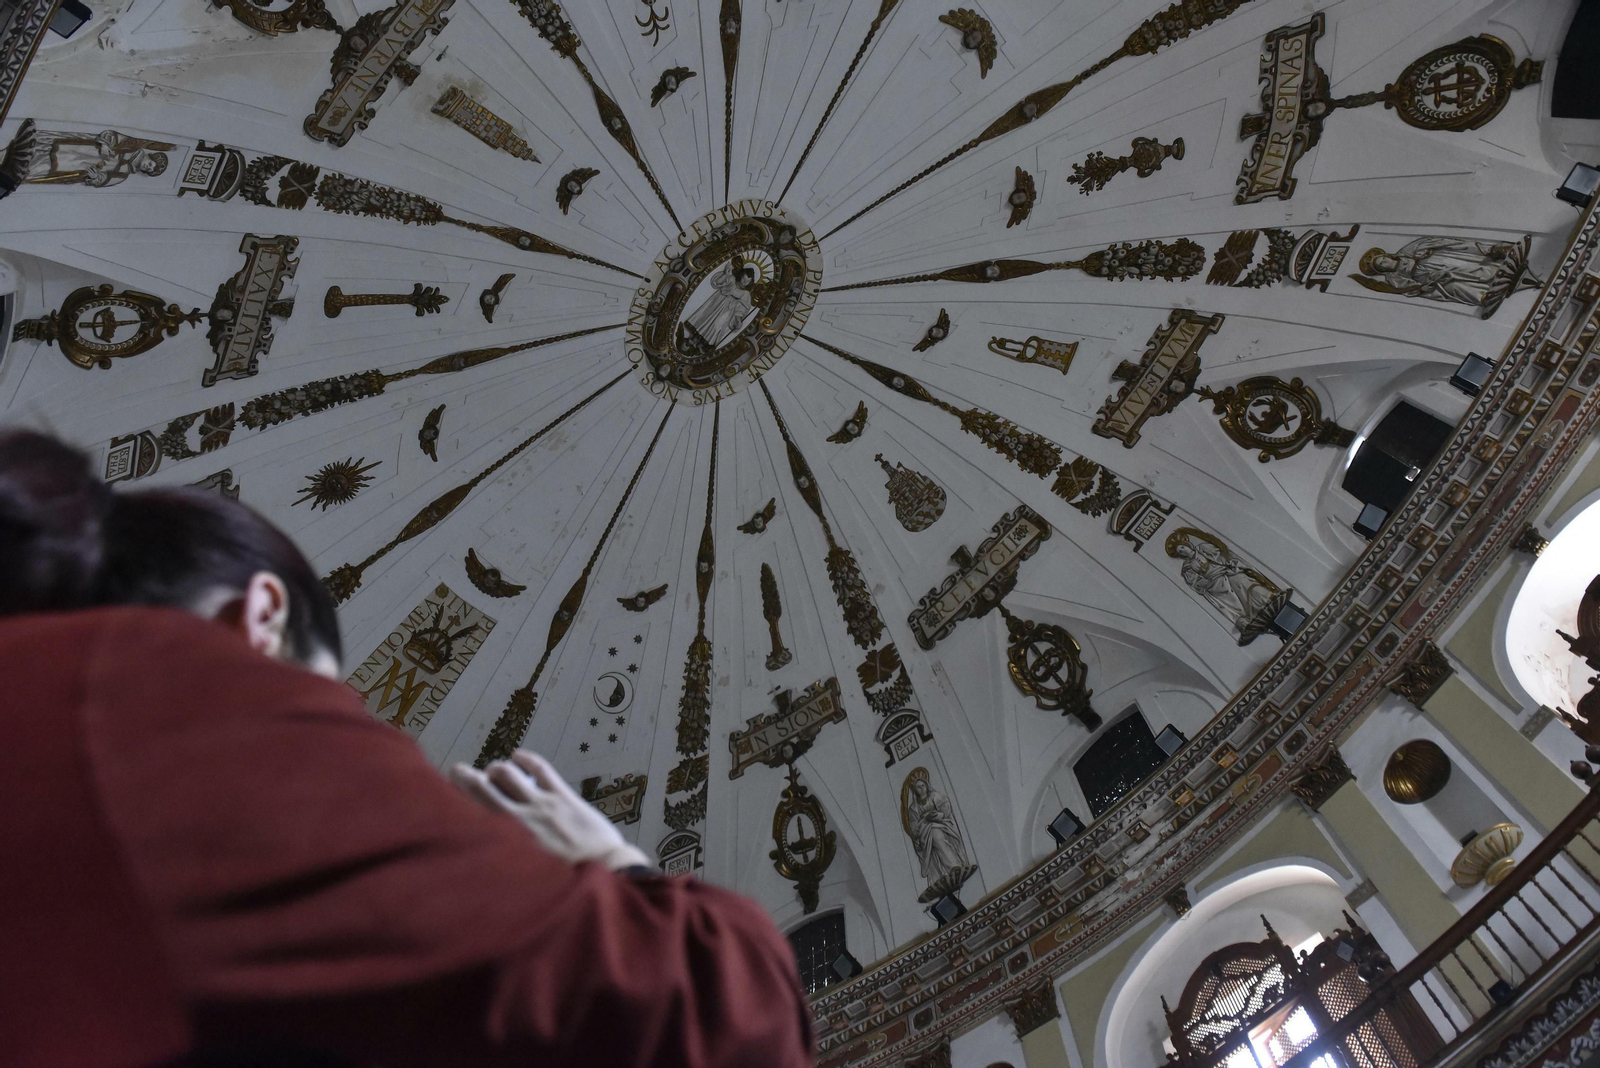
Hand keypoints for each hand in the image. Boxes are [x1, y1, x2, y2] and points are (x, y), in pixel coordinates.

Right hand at [451, 750, 650, 871]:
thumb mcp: (524, 883)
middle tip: (456, 772)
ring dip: (496, 770)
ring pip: (509, 774)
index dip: (457, 797)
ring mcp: (543, 803)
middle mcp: (520, 816)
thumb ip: (501, 868)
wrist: (607, 874)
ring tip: (492, 772)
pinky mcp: (565, 796)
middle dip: (466, 777)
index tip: (445, 793)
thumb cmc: (564, 887)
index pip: (474, 810)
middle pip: (484, 787)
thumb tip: (478, 868)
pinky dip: (527, 759)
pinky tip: (518, 755)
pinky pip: (542, 770)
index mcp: (508, 838)